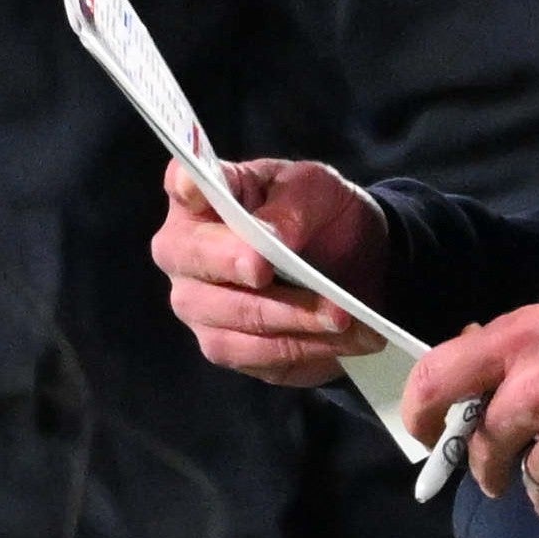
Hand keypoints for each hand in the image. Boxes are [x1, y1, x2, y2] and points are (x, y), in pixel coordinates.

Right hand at [152, 158, 387, 387]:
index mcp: (207, 197)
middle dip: (232, 263)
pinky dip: (302, 347)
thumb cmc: (320, 214)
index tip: (195, 188)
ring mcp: (199, 303)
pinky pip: (254, 355)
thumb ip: (291, 207)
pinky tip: (341, 339)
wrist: (355, 264)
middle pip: (189, 257)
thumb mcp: (319, 192)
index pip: (182, 183)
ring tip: (341, 315)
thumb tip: (271, 236)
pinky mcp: (227, 345)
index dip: (186, 186)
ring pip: (228, 316)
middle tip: (266, 269)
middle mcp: (187, 252)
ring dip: (289, 317)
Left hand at [401, 293, 538, 525]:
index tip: (424, 433)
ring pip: (531, 485)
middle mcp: (533, 393)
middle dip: (490, 463)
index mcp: (519, 342)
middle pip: (484, 447)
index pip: (437, 379)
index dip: (419, 412)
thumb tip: (473, 377)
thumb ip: (515, 348)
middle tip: (504, 466)